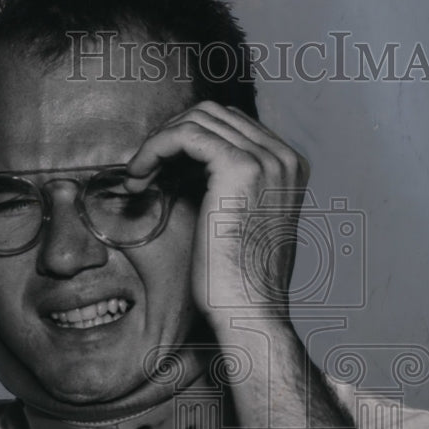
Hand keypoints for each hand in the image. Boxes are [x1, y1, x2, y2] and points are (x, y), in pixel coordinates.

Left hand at [124, 102, 308, 328]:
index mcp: (290, 169)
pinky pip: (185, 135)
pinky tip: (138, 177)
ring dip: (158, 143)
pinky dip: (154, 148)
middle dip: (171, 137)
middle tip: (142, 171)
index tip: (159, 170)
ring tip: (137, 177)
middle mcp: (284, 158)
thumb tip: (189, 168)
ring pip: (197, 120)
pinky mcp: (239, 168)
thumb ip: (229, 190)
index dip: (187, 142)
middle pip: (214, 115)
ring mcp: (267, 160)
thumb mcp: (240, 224)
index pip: (231, 126)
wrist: (249, 313)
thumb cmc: (238, 282)